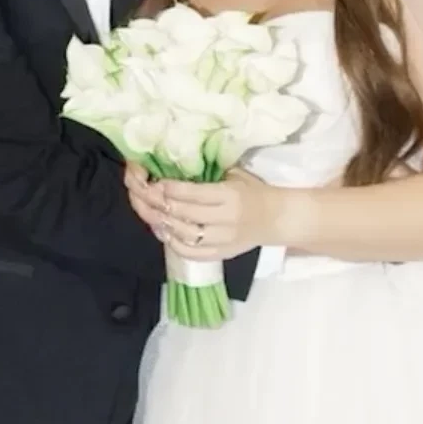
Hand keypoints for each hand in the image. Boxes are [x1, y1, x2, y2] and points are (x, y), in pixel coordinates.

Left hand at [123, 163, 285, 260]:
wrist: (278, 219)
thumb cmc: (254, 192)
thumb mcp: (235, 175)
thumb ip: (209, 174)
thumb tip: (175, 168)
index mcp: (229, 196)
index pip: (192, 194)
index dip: (169, 189)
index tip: (155, 182)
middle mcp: (225, 220)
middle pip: (184, 214)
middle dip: (160, 204)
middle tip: (144, 196)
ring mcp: (222, 240)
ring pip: (184, 235)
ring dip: (163, 223)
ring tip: (151, 212)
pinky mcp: (220, 254)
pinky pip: (190, 253)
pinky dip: (173, 243)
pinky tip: (163, 231)